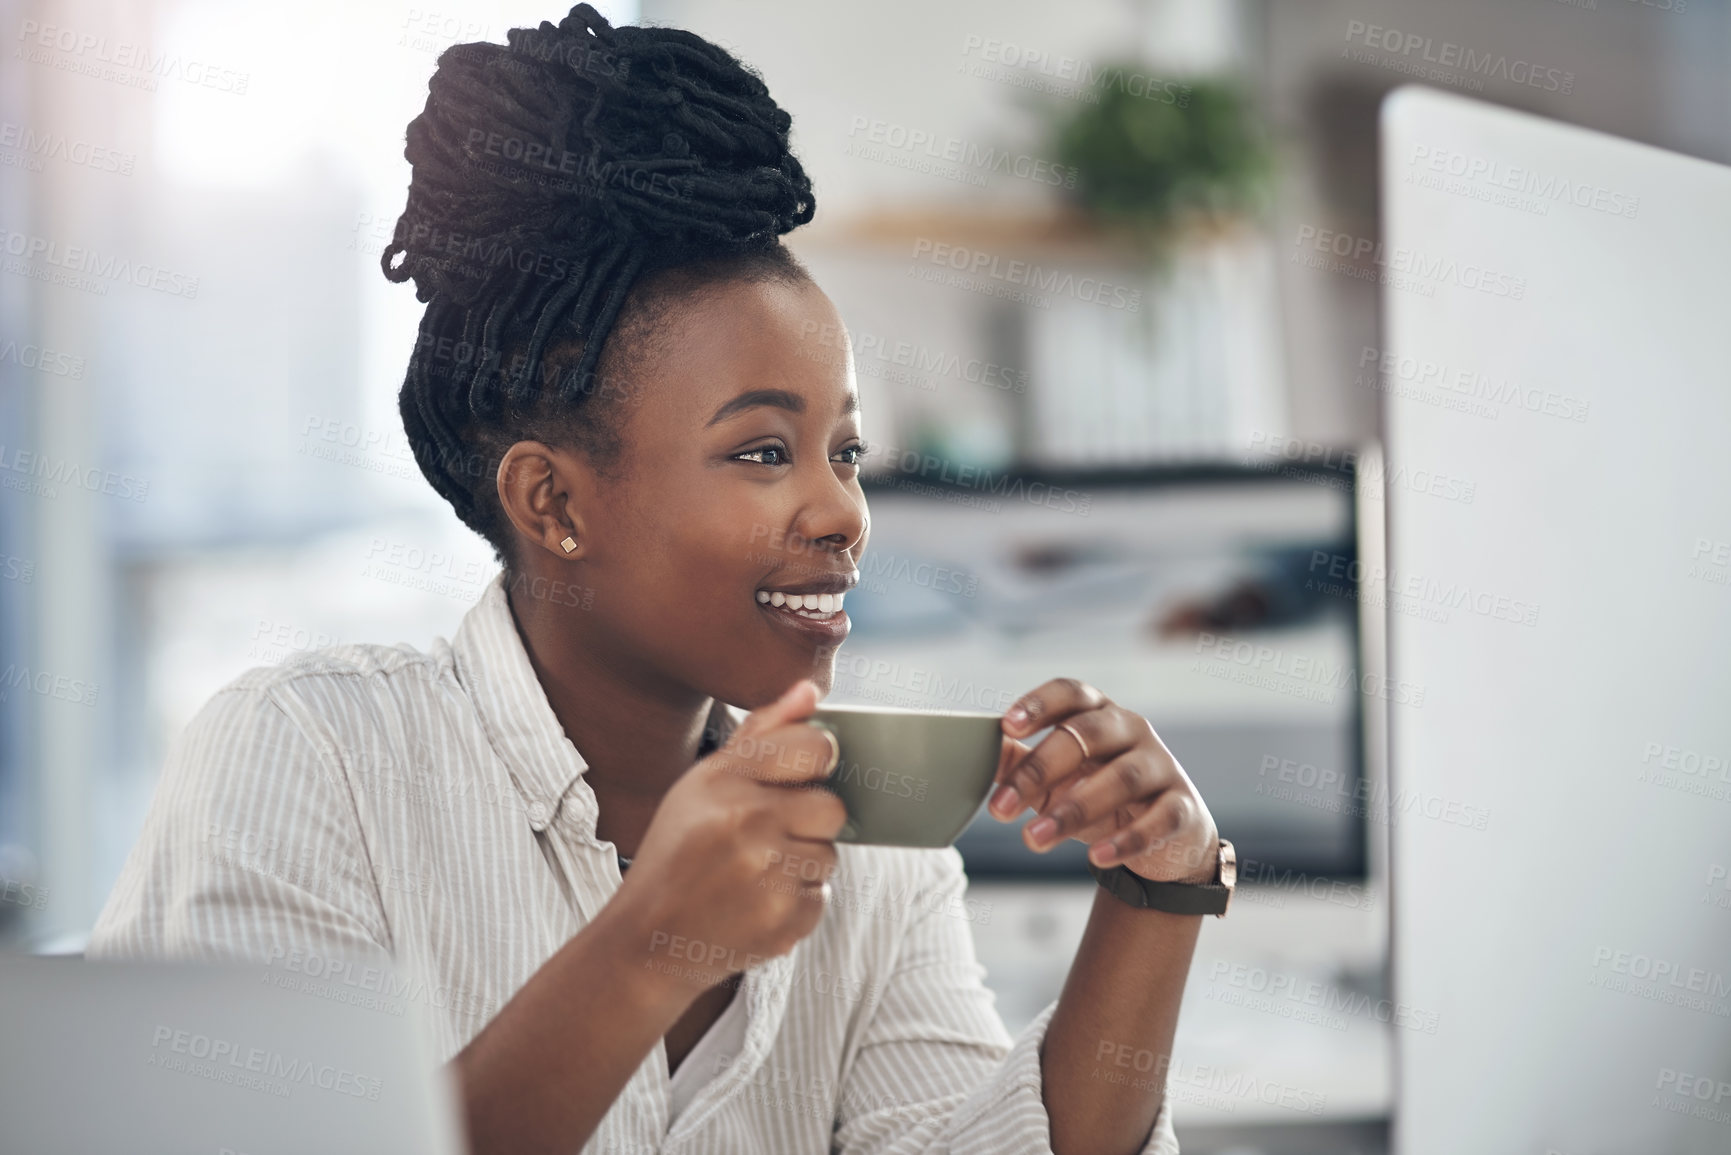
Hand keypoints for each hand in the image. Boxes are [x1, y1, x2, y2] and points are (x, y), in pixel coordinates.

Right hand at [610, 679, 848, 999]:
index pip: (816, 746)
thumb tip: (808, 691)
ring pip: (828, 854)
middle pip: (832, 806)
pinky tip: (754, 903)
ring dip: (800, 865)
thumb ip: (761, 733)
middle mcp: (746, 821)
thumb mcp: (702, 783)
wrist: (646, 941)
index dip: (816, 763)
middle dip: (807, 822)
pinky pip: (821, 896)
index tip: (800, 777)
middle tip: (765, 838)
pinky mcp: (783, 919)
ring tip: (752, 874)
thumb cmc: (678, 853)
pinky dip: (795, 903)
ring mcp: (767, 873)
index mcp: (724, 778)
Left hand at [988, 678, 1219, 884]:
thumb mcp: (1055, 780)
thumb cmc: (1099, 797)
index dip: (1040, 703)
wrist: (1164, 840)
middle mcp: (1133, 730)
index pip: (1071, 693)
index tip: (1007, 725)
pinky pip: (1159, 819)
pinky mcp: (1183, 807)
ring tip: (1033, 838)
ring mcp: (1162, 766)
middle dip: (1039, 770)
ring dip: (1073, 809)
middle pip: (1087, 735)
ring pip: (1121, 777)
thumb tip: (975, 751)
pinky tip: (1097, 857)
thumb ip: (1018, 763)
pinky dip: (1128, 839)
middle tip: (999, 808)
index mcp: (1099, 714)